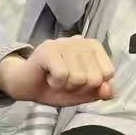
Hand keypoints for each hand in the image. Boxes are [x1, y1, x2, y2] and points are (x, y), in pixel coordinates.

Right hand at [0, 35, 114, 106]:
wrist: (26, 86)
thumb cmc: (55, 87)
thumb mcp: (82, 93)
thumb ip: (99, 92)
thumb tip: (110, 90)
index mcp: (93, 47)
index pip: (108, 73)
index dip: (93, 86)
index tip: (78, 81)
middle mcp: (80, 40)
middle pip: (94, 78)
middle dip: (78, 88)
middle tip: (64, 81)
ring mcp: (64, 42)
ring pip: (79, 78)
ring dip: (65, 86)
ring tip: (55, 78)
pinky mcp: (48, 49)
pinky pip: (62, 75)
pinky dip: (55, 83)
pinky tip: (48, 76)